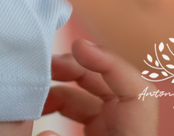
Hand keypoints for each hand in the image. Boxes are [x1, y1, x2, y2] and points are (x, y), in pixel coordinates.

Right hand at [39, 39, 157, 135]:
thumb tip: (46, 131)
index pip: (138, 91)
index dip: (110, 62)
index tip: (77, 46)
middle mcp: (129, 130)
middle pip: (109, 84)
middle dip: (75, 66)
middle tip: (45, 64)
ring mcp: (116, 132)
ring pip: (93, 95)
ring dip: (62, 85)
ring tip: (35, 86)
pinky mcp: (102, 135)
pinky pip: (85, 110)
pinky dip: (61, 102)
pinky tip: (40, 106)